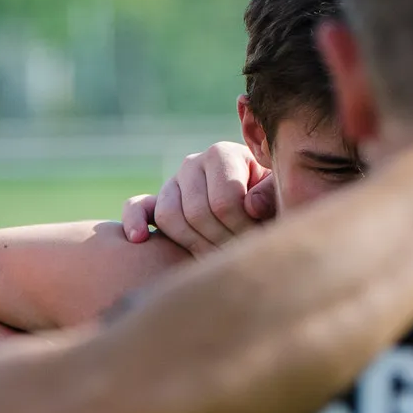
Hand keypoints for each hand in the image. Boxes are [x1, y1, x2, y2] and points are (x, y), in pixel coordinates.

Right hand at [120, 142, 276, 253]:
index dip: (241, 226)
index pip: (225, 199)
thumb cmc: (270, 202)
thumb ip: (270, 195)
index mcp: (223, 154)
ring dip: (192, 244)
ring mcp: (172, 182)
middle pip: (197, 212)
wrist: (257, 209)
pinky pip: (137, 207)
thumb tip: (250, 206)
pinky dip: (134, 221)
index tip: (255, 240)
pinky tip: (141, 239)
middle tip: (237, 254)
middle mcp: (193, 163)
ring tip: (215, 258)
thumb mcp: (278, 195)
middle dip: (220, 239)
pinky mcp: (155, 200)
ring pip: (169, 216)